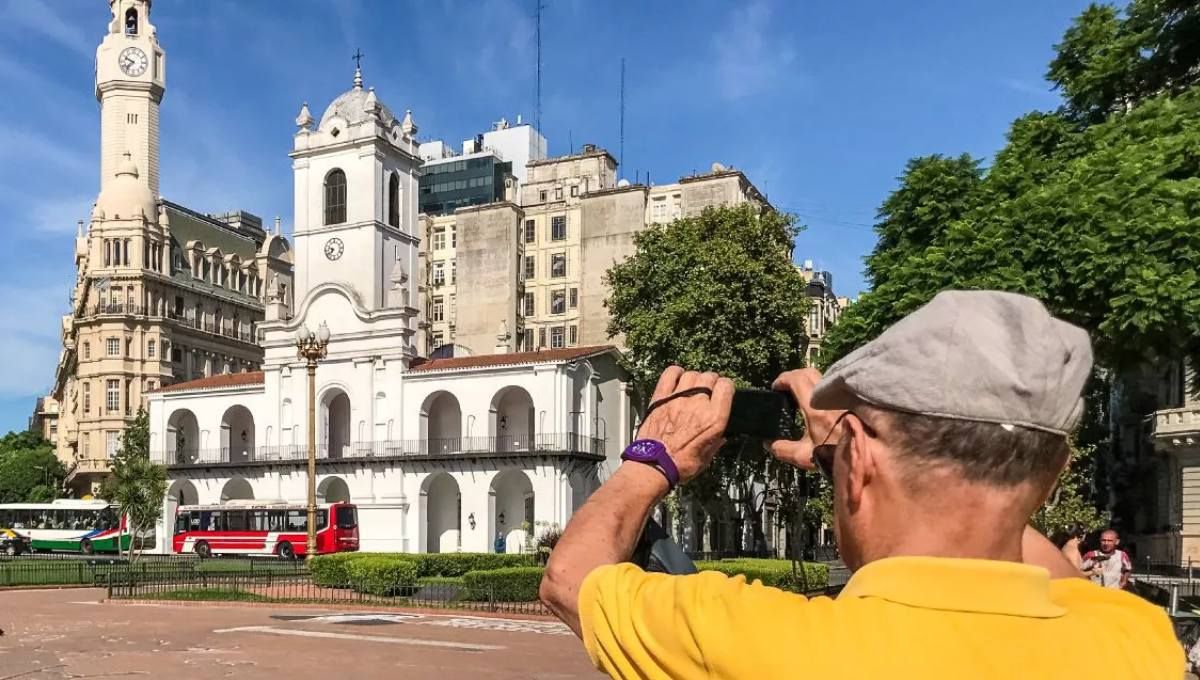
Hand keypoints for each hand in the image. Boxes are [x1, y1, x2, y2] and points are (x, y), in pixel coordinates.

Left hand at [637, 366, 733, 482]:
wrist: (654, 464)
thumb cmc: (679, 464)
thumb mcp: (707, 457)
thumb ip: (716, 442)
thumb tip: (721, 437)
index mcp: (714, 419)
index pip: (726, 387)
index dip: (726, 387)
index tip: (723, 391)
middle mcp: (698, 404)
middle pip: (709, 377)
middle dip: (711, 381)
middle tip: (708, 389)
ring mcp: (678, 398)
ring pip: (692, 374)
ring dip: (695, 378)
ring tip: (693, 385)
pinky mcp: (661, 397)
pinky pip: (670, 374)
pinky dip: (675, 372)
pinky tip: (677, 376)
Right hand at [768, 368, 845, 469]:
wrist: (865, 459)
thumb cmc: (835, 456)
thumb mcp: (804, 457)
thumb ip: (783, 450)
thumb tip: (768, 444)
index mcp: (815, 409)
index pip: (796, 379)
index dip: (782, 379)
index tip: (775, 387)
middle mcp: (828, 399)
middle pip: (808, 372)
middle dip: (793, 376)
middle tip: (786, 388)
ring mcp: (841, 397)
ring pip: (821, 377)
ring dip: (807, 381)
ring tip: (800, 394)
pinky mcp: (849, 400)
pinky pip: (831, 385)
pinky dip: (820, 388)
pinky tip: (817, 401)